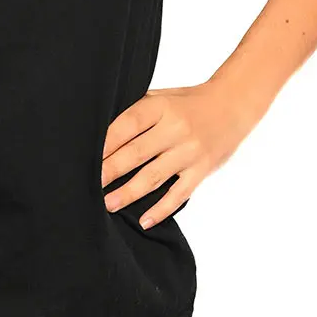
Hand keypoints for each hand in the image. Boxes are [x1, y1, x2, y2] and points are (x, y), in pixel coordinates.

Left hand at [100, 80, 259, 229]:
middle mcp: (175, 130)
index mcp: (161, 107)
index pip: (127, 125)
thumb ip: (137, 110)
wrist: (231, 107)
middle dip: (110, 170)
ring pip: (153, 177)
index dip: (106, 142)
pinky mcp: (202, 171)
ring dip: (128, 193)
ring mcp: (189, 152)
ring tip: (108, 204)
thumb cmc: (187, 101)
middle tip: (88, 183)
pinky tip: (145, 220)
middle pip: (136, 153)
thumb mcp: (162, 96)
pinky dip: (161, 209)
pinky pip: (179, 194)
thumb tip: (102, 129)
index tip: (85, 155)